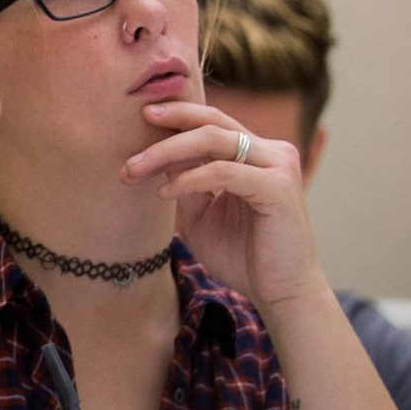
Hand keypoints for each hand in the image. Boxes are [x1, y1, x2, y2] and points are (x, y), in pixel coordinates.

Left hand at [120, 102, 329, 308]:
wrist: (279, 291)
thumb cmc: (241, 254)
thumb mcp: (200, 213)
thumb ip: (184, 182)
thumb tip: (156, 155)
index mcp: (255, 154)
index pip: (211, 123)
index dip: (175, 118)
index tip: (138, 120)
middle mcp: (271, 152)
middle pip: (211, 123)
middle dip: (167, 126)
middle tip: (131, 135)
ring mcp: (278, 166)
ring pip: (214, 140)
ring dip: (167, 152)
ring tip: (133, 169)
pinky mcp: (279, 187)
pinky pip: (223, 172)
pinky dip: (189, 179)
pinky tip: (164, 192)